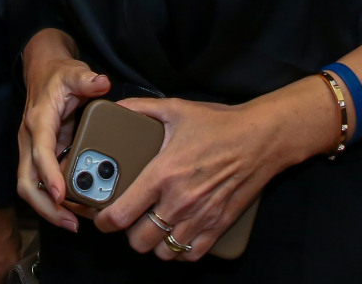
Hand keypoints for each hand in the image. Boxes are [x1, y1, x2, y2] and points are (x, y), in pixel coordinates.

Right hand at [16, 28, 110, 231]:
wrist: (43, 71)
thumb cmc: (58, 75)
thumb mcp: (74, 72)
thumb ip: (87, 79)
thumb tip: (101, 82)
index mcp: (39, 121)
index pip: (39, 152)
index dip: (49, 175)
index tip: (61, 195)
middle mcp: (30, 140)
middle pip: (27, 182)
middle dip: (46, 207)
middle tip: (71, 223)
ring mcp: (32, 150)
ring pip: (32, 188)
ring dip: (50, 209)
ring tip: (75, 223)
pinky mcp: (40, 157)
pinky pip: (42, 184)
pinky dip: (54, 201)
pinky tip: (74, 210)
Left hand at [95, 87, 334, 261]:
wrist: (260, 138)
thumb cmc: (219, 124)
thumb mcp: (176, 109)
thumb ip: (142, 109)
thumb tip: (118, 107)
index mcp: (162, 174)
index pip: (122, 214)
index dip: (104, 221)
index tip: (101, 218)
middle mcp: (179, 201)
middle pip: (139, 241)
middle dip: (129, 233)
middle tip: (130, 218)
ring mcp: (200, 217)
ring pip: (163, 251)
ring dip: (154, 243)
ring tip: (152, 227)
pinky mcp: (218, 226)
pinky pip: (191, 254)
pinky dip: (180, 249)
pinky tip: (177, 234)